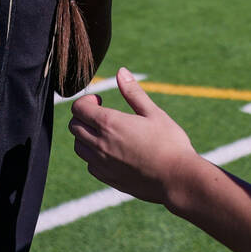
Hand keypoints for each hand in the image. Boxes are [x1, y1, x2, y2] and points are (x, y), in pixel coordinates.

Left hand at [70, 67, 198, 203]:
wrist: (176, 179)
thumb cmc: (169, 143)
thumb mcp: (153, 113)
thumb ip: (133, 92)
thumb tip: (120, 72)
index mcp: (109, 123)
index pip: (78, 108)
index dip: (86, 100)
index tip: (100, 100)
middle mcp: (100, 144)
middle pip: (74, 127)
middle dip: (83, 116)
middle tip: (102, 114)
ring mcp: (102, 164)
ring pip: (79, 147)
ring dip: (86, 136)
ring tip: (106, 132)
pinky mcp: (108, 179)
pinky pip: (90, 165)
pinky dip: (94, 155)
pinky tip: (112, 151)